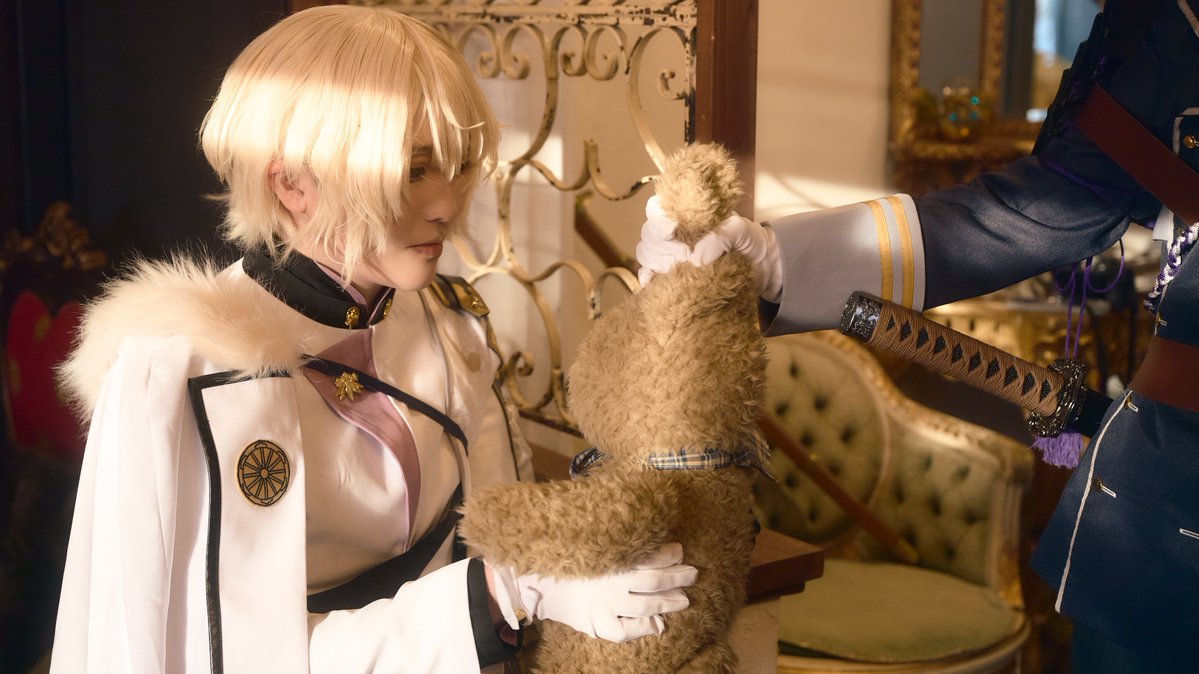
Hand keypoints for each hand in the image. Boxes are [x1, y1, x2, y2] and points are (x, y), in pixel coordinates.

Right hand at [486, 543, 697, 642]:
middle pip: (654, 582)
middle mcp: (611, 584)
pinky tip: (656, 625)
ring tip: (684, 599)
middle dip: (677, 577)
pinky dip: (642, 629)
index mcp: (610, 559)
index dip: (668, 554)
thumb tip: (640, 510)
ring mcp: (606, 606)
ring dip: (669, 602)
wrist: (530, 580)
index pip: (649, 557)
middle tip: (693, 574)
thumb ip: (611, 530)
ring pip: (647, 607)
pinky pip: (625, 631)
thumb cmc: (560, 551)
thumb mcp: (585, 536)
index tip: (679, 550)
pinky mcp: (597, 624)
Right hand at [635, 194, 782, 302]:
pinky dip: (647, 277)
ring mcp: (670, 254)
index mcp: (686, 214)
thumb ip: (720, 236)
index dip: (660, 221)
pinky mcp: (671, 275)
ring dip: (657, 262)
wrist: (760, 265)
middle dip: (662, 246)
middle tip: (686, 256)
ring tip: (680, 269)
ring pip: (646, 254)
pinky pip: (648, 274)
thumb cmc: (749, 240)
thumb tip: (696, 258)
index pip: (657, 209)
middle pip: (649, 234)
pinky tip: (654, 282)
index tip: (673, 232)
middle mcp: (674, 232)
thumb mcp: (739, 230)